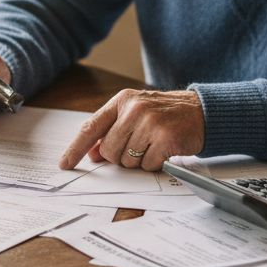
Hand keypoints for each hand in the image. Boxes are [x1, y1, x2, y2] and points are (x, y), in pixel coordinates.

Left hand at [58, 89, 204, 170]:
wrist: (201, 111)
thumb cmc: (165, 114)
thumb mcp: (136, 114)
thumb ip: (112, 131)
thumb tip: (92, 153)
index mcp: (123, 100)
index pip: (92, 127)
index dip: (75, 148)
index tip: (65, 163)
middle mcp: (135, 109)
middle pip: (110, 151)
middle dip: (121, 156)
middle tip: (139, 146)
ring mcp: (150, 123)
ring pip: (128, 161)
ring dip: (139, 161)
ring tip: (153, 145)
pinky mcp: (165, 138)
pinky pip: (147, 165)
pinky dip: (155, 164)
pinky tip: (164, 150)